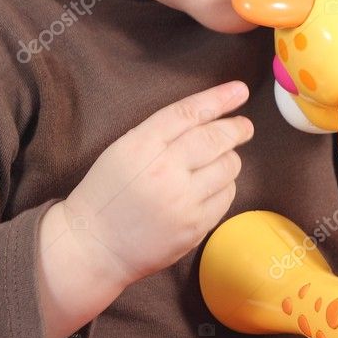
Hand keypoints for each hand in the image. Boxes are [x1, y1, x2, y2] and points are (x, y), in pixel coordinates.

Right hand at [60, 81, 253, 287]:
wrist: (93, 247)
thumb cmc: (107, 192)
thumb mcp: (124, 148)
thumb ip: (160, 131)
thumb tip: (205, 115)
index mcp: (142, 145)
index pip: (189, 113)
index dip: (218, 98)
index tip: (239, 90)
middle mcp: (165, 171)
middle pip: (215, 138)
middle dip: (236, 128)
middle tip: (245, 125)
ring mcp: (182, 202)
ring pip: (227, 167)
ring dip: (230, 157)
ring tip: (223, 157)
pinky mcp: (194, 228)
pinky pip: (226, 197)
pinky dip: (225, 185)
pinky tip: (214, 184)